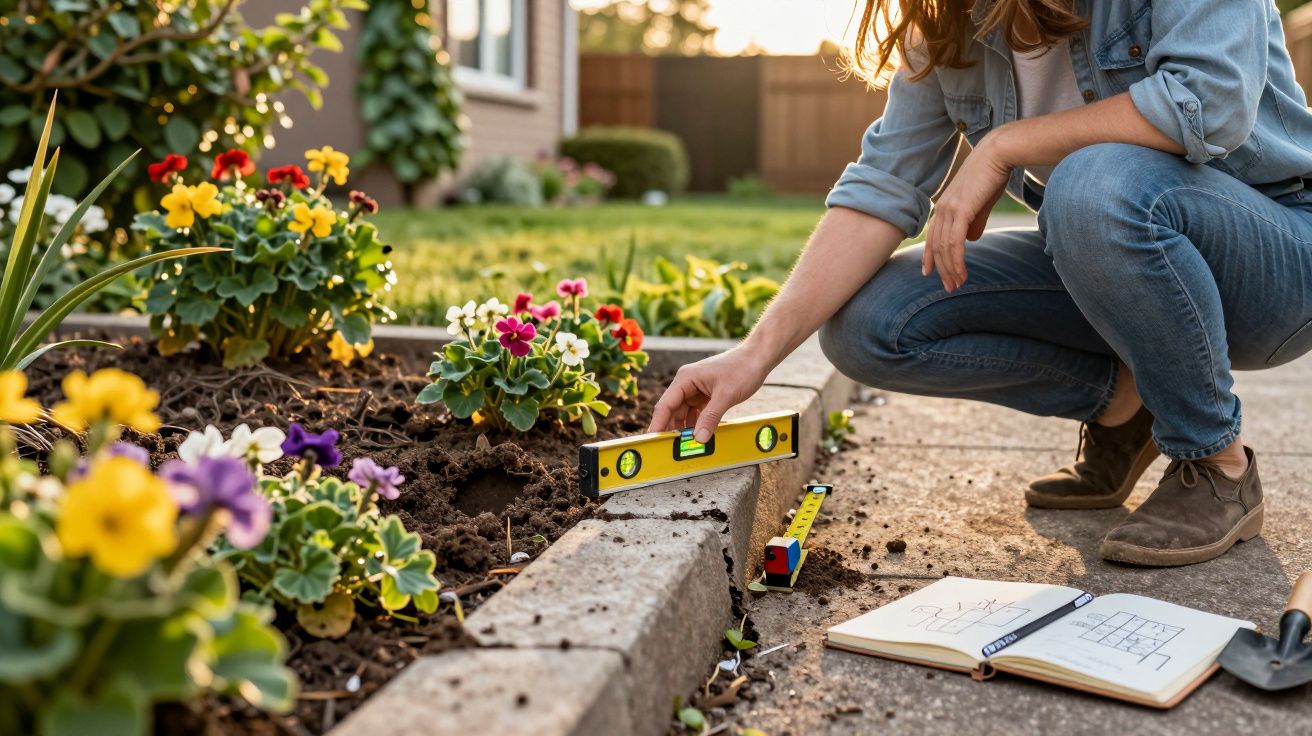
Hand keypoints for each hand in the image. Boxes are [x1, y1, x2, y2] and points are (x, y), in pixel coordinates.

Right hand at [648, 347, 771, 442]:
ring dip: (685, 428)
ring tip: (686, 445)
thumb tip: (698, 438)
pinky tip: (700, 435)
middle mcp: (687, 383)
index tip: (653, 440)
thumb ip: (710, 418)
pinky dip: (697, 424)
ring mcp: (696, 389)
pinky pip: (696, 412)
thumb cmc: (742, 369)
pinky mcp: (706, 395)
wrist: (758, 358)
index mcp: (685, 379)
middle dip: (672, 429)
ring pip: (684, 413)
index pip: (665, 405)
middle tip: (671, 449)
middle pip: (673, 411)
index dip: (658, 424)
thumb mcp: (726, 396)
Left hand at [922, 132, 1012, 292]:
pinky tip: (961, 273)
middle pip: (937, 246)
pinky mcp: (961, 210)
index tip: (929, 273)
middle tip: (949, 287)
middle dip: (942, 269)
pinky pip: (955, 243)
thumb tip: (971, 240)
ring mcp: (950, 209)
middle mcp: (942, 209)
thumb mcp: (980, 202)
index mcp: (944, 206)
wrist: (998, 153)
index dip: (930, 256)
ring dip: (951, 269)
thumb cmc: (992, 175)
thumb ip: (974, 221)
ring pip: (945, 248)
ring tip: (958, 284)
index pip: (933, 236)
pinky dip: (957, 260)